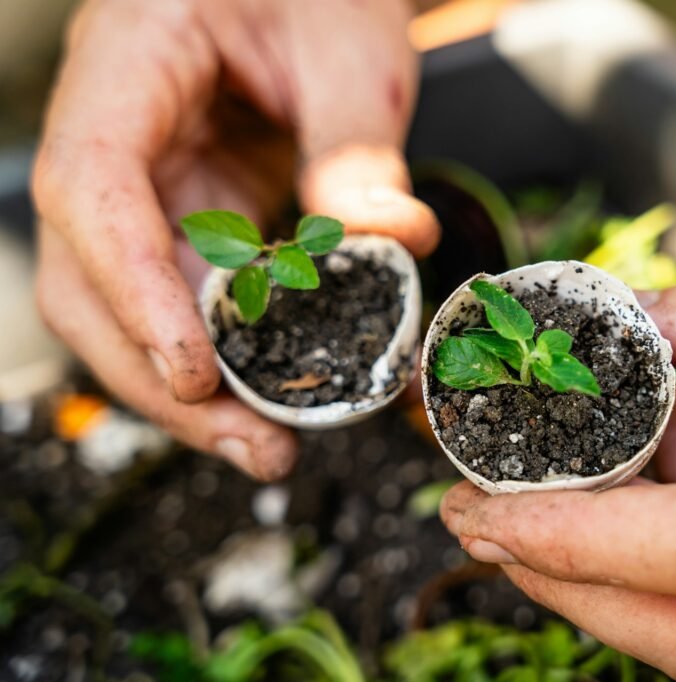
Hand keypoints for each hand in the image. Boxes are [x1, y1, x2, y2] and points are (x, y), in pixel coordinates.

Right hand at [32, 0, 438, 478]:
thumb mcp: (353, 52)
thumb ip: (357, 152)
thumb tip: (396, 246)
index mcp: (129, 65)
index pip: (93, 188)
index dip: (133, 289)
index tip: (195, 370)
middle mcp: (116, 135)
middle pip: (91, 278)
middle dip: (164, 378)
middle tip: (257, 447)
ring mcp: (149, 183)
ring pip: (132, 307)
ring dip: (196, 389)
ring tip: (272, 446)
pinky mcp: (192, 216)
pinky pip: (191, 298)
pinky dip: (231, 356)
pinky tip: (283, 394)